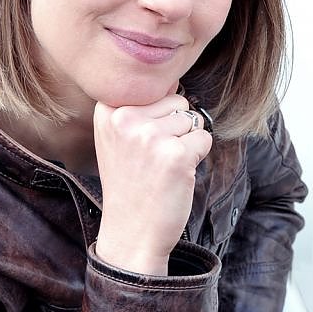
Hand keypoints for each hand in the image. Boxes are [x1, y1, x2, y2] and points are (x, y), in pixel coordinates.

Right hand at [93, 92, 211, 274]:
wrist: (131, 231)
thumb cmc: (130, 182)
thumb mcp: (118, 137)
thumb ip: (139, 106)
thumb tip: (173, 80)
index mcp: (108, 110)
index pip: (155, 88)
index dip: (159, 115)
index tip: (141, 143)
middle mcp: (125, 119)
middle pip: (178, 101)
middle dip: (175, 128)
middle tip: (153, 158)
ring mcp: (150, 137)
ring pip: (192, 120)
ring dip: (186, 143)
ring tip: (162, 167)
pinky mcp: (175, 155)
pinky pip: (204, 139)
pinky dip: (197, 157)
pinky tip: (175, 175)